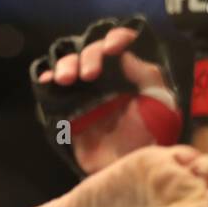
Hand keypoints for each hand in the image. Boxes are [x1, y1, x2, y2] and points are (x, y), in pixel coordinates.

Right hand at [37, 25, 177, 175]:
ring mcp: (85, 92)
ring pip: (70, 64)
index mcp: (129, 72)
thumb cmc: (149, 137)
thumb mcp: (161, 105)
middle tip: (89, 75)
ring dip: (66, 65)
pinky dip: (47, 80)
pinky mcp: (68, 108)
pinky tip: (47, 81)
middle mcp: (106, 77)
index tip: (112, 49)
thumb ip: (147, 76)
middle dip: (88, 57)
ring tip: (66, 79)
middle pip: (91, 51)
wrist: (127, 167)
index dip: (115, 39)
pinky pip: (53, 89)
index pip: (120, 44)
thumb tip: (125, 55)